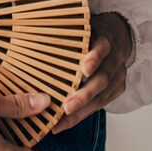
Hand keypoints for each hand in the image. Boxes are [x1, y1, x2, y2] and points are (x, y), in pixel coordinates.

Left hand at [51, 12, 131, 133]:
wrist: (119, 36)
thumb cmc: (90, 34)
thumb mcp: (82, 27)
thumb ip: (66, 33)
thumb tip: (32, 32)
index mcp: (105, 40)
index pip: (102, 48)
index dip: (94, 58)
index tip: (83, 69)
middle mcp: (115, 59)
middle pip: (102, 79)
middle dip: (84, 94)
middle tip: (67, 106)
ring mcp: (118, 76)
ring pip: (102, 97)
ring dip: (81, 111)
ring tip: (61, 122)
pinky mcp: (117, 89)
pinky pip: (101, 105)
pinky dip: (82, 115)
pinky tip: (65, 123)